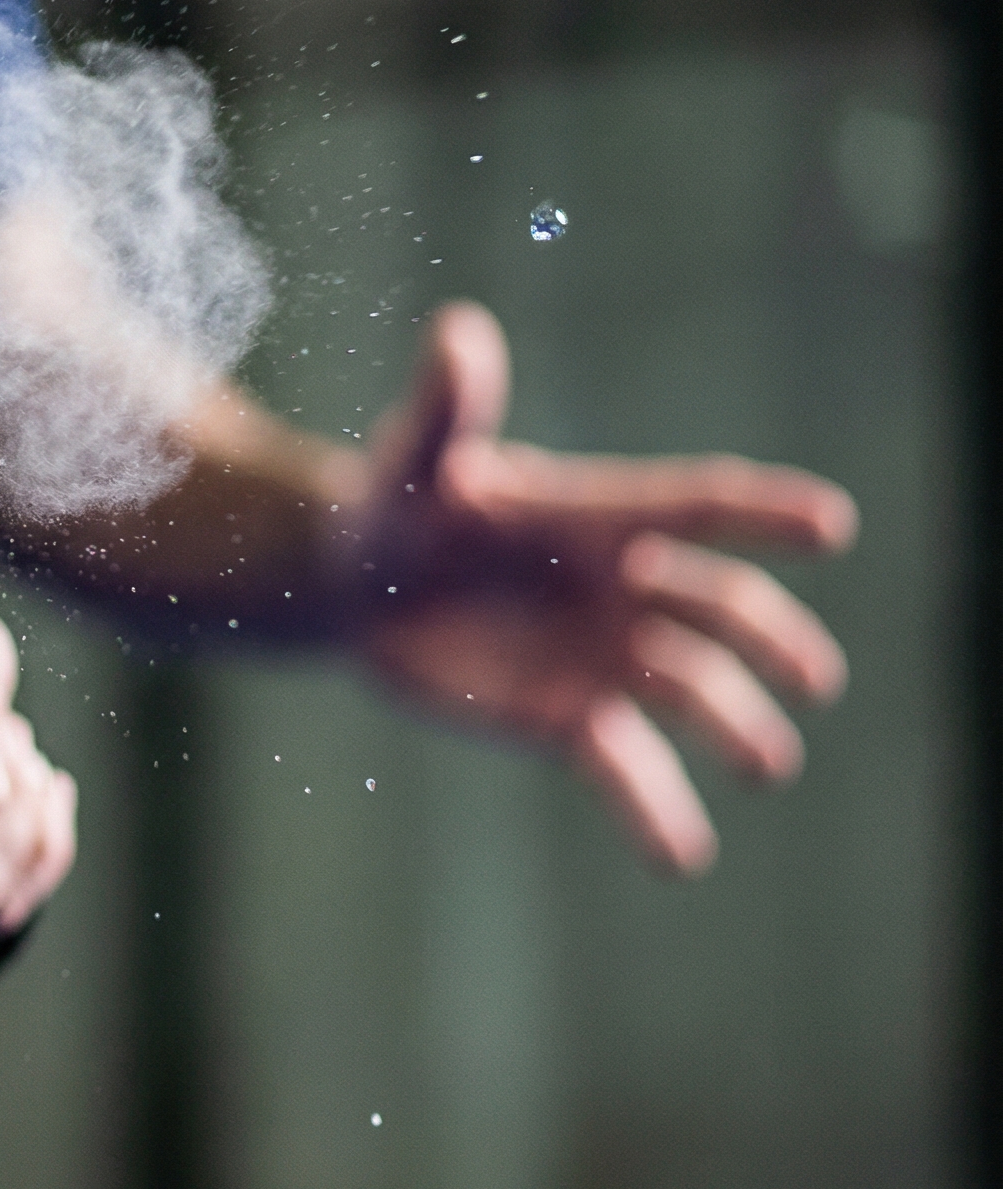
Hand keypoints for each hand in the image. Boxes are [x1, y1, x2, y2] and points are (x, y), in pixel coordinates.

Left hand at [348, 302, 856, 874]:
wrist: (358, 586)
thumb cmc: (396, 504)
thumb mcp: (413, 458)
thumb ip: (445, 406)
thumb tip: (459, 332)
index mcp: (600, 510)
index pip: (697, 503)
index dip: (764, 511)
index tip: (831, 525)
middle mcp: (624, 585)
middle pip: (720, 606)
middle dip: (772, 639)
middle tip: (813, 676)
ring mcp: (607, 654)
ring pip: (695, 690)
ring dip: (737, 725)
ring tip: (766, 762)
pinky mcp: (571, 717)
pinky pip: (628, 767)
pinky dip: (657, 811)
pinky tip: (682, 856)